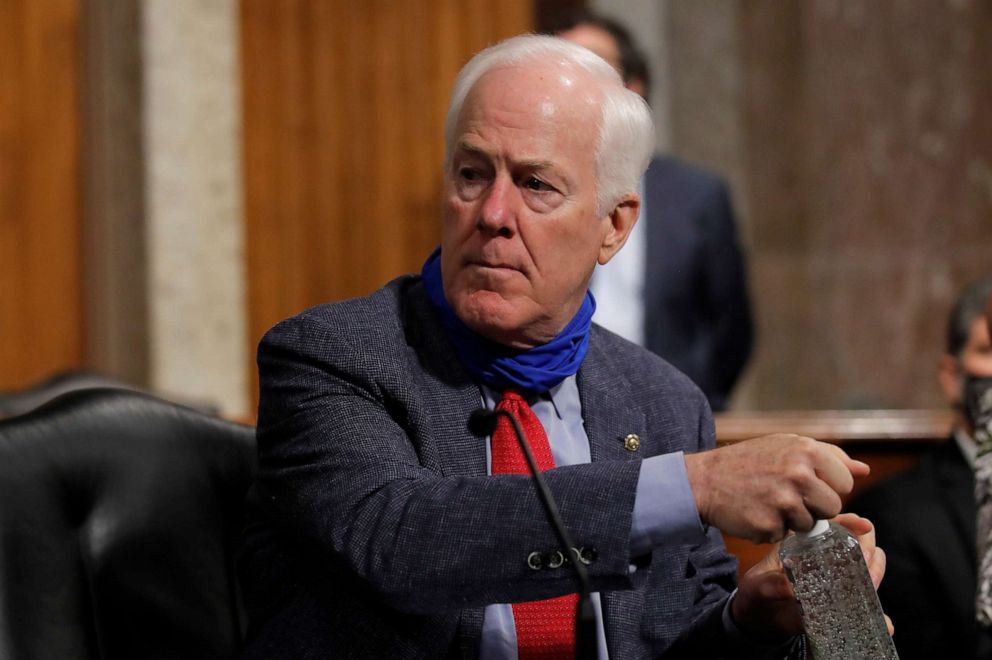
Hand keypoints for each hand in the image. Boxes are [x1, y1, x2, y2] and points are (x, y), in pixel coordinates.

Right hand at [684, 434, 869, 542]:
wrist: (706, 480)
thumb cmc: (750, 461)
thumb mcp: (788, 446)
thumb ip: (829, 456)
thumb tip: (864, 470)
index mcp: (807, 450)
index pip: (845, 483)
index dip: (826, 486)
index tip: (804, 483)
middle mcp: (799, 474)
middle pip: (832, 507)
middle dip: (813, 507)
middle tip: (785, 495)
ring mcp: (784, 501)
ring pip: (811, 525)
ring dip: (792, 520)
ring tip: (768, 502)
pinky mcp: (769, 525)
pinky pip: (785, 535)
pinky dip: (772, 529)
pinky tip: (756, 513)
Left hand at [732, 513, 892, 639]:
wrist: (761, 620)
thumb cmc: (758, 593)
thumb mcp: (758, 586)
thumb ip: (770, 584)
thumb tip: (790, 588)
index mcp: (806, 542)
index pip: (834, 523)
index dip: (851, 521)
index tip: (863, 527)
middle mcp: (827, 556)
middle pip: (859, 541)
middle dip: (868, 548)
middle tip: (865, 560)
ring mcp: (839, 578)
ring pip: (869, 566)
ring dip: (875, 572)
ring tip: (870, 584)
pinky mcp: (844, 601)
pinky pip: (866, 601)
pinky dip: (878, 610)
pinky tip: (882, 619)